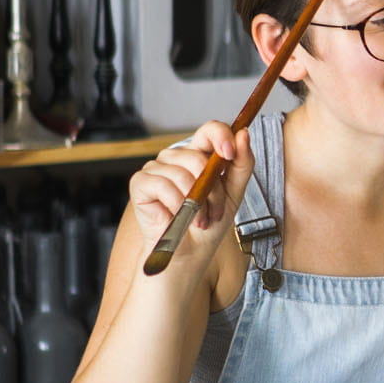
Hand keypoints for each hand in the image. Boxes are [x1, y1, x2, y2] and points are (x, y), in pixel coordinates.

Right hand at [127, 120, 254, 271]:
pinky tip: (178, 217)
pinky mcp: (140, 182)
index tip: (229, 152)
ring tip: (198, 219)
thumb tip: (243, 133)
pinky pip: (163, 184)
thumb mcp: (234, 192)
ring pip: (183, 174)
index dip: (221, 135)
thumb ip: (242, 164)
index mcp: (199, 155)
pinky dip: (176, 204)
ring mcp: (156, 167)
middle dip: (212, 190)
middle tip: (213, 212)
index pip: (210, 130)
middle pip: (198, 157)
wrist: (188, 252)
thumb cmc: (208, 223)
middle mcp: (175, 157)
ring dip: (196, 203)